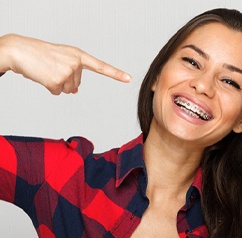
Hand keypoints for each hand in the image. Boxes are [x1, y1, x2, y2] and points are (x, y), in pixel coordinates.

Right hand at [0, 34, 130, 94]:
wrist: (20, 50)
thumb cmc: (41, 54)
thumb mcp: (62, 58)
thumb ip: (73, 72)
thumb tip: (75, 91)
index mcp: (79, 55)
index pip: (101, 66)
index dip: (116, 73)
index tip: (128, 79)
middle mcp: (76, 63)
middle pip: (77, 85)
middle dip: (64, 80)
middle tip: (52, 68)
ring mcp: (67, 72)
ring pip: (68, 90)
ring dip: (57, 84)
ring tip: (47, 71)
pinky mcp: (57, 80)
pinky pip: (57, 92)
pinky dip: (49, 88)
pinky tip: (43, 76)